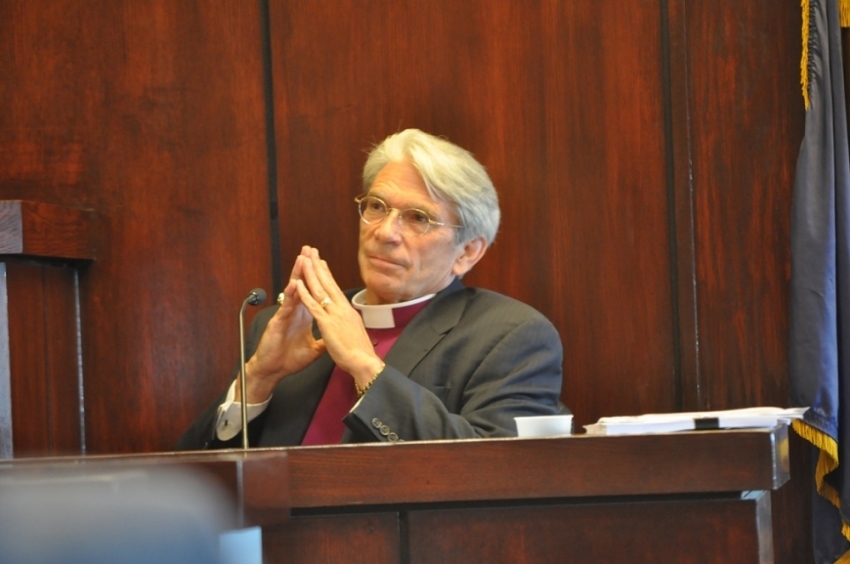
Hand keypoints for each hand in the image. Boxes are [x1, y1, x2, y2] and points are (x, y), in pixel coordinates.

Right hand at [239, 247, 325, 402]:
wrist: (273, 370)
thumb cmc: (289, 359)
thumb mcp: (314, 349)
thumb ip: (325, 339)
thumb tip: (337, 335)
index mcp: (305, 315)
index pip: (313, 292)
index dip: (319, 279)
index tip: (325, 263)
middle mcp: (295, 311)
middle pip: (303, 285)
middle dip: (307, 268)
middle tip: (311, 250)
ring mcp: (285, 315)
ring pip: (293, 291)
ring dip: (298, 274)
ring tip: (302, 258)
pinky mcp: (277, 322)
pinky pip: (285, 306)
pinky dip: (290, 295)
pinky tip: (294, 285)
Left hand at [295, 246, 384, 388]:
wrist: (365, 362)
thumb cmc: (361, 352)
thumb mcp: (355, 334)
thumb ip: (348, 325)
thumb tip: (348, 322)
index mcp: (348, 311)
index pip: (335, 288)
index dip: (327, 274)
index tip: (321, 263)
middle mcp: (342, 308)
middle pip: (328, 283)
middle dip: (318, 266)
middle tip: (311, 251)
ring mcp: (335, 314)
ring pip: (320, 289)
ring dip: (310, 273)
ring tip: (303, 259)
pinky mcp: (327, 324)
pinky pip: (313, 305)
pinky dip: (305, 293)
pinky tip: (298, 283)